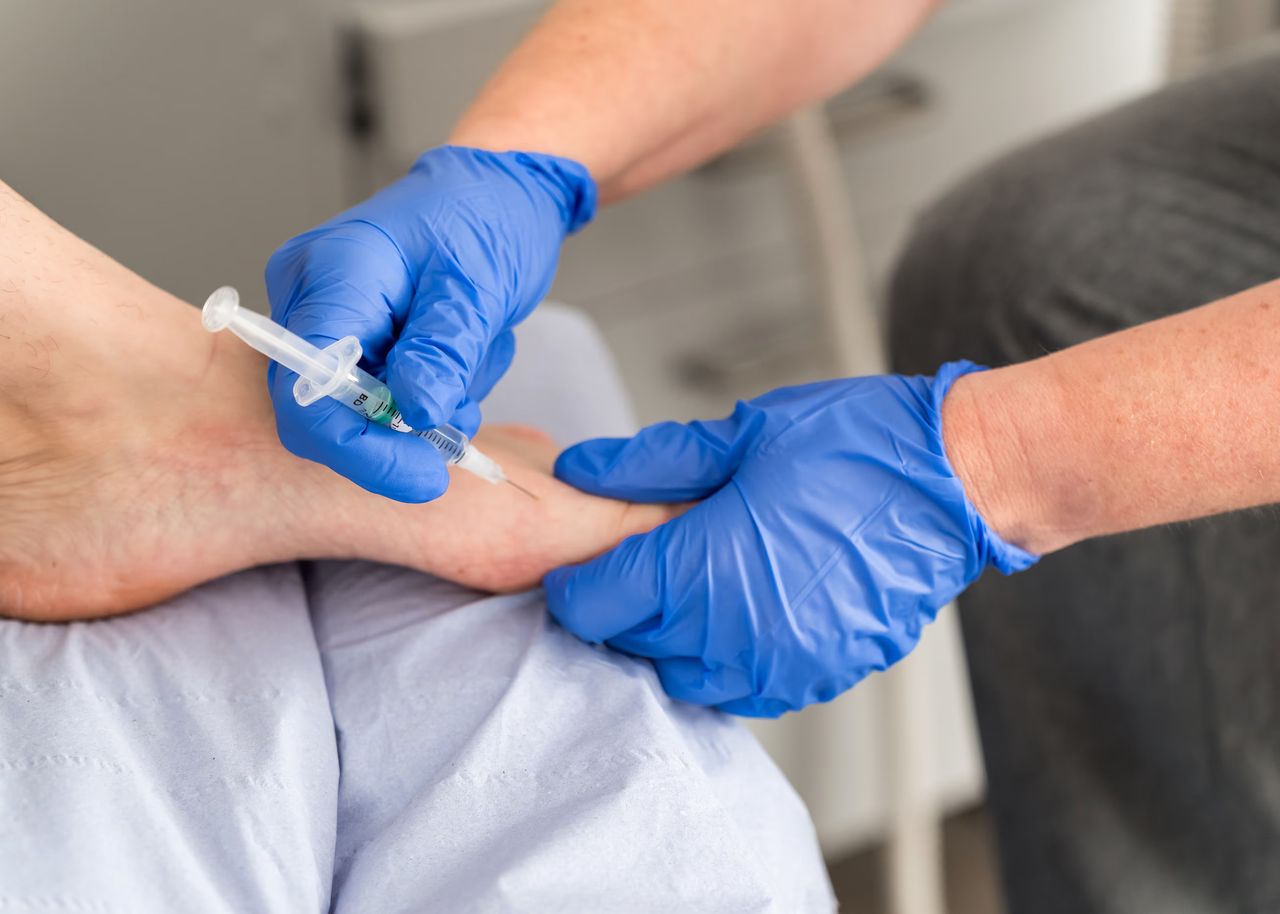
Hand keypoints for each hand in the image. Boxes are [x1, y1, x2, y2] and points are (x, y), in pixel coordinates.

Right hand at [265, 146, 594, 501]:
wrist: (500, 190)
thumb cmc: (488, 214)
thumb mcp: (479, 285)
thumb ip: (444, 352)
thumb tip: (413, 414)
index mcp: (332, 273)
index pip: (308, 390)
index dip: (360, 450)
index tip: (426, 474)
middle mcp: (309, 296)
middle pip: (322, 411)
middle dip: (398, 434)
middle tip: (462, 421)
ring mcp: (327, 317)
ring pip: (359, 411)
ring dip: (427, 408)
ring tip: (475, 355)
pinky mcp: (352, 335)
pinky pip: (380, 396)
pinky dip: (428, 393)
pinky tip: (462, 353)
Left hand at [543, 362, 1037, 716]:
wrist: (956, 483)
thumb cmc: (856, 448)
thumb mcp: (741, 435)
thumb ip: (650, 462)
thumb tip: (582, 470)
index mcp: (703, 570)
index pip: (594, 606)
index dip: (576, 584)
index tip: (582, 562)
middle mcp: (733, 634)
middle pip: (631, 647)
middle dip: (620, 610)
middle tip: (636, 564)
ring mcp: (779, 665)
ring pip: (683, 678)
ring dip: (669, 642)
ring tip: (687, 589)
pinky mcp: (817, 676)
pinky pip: (743, 689)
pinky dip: (723, 661)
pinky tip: (738, 613)